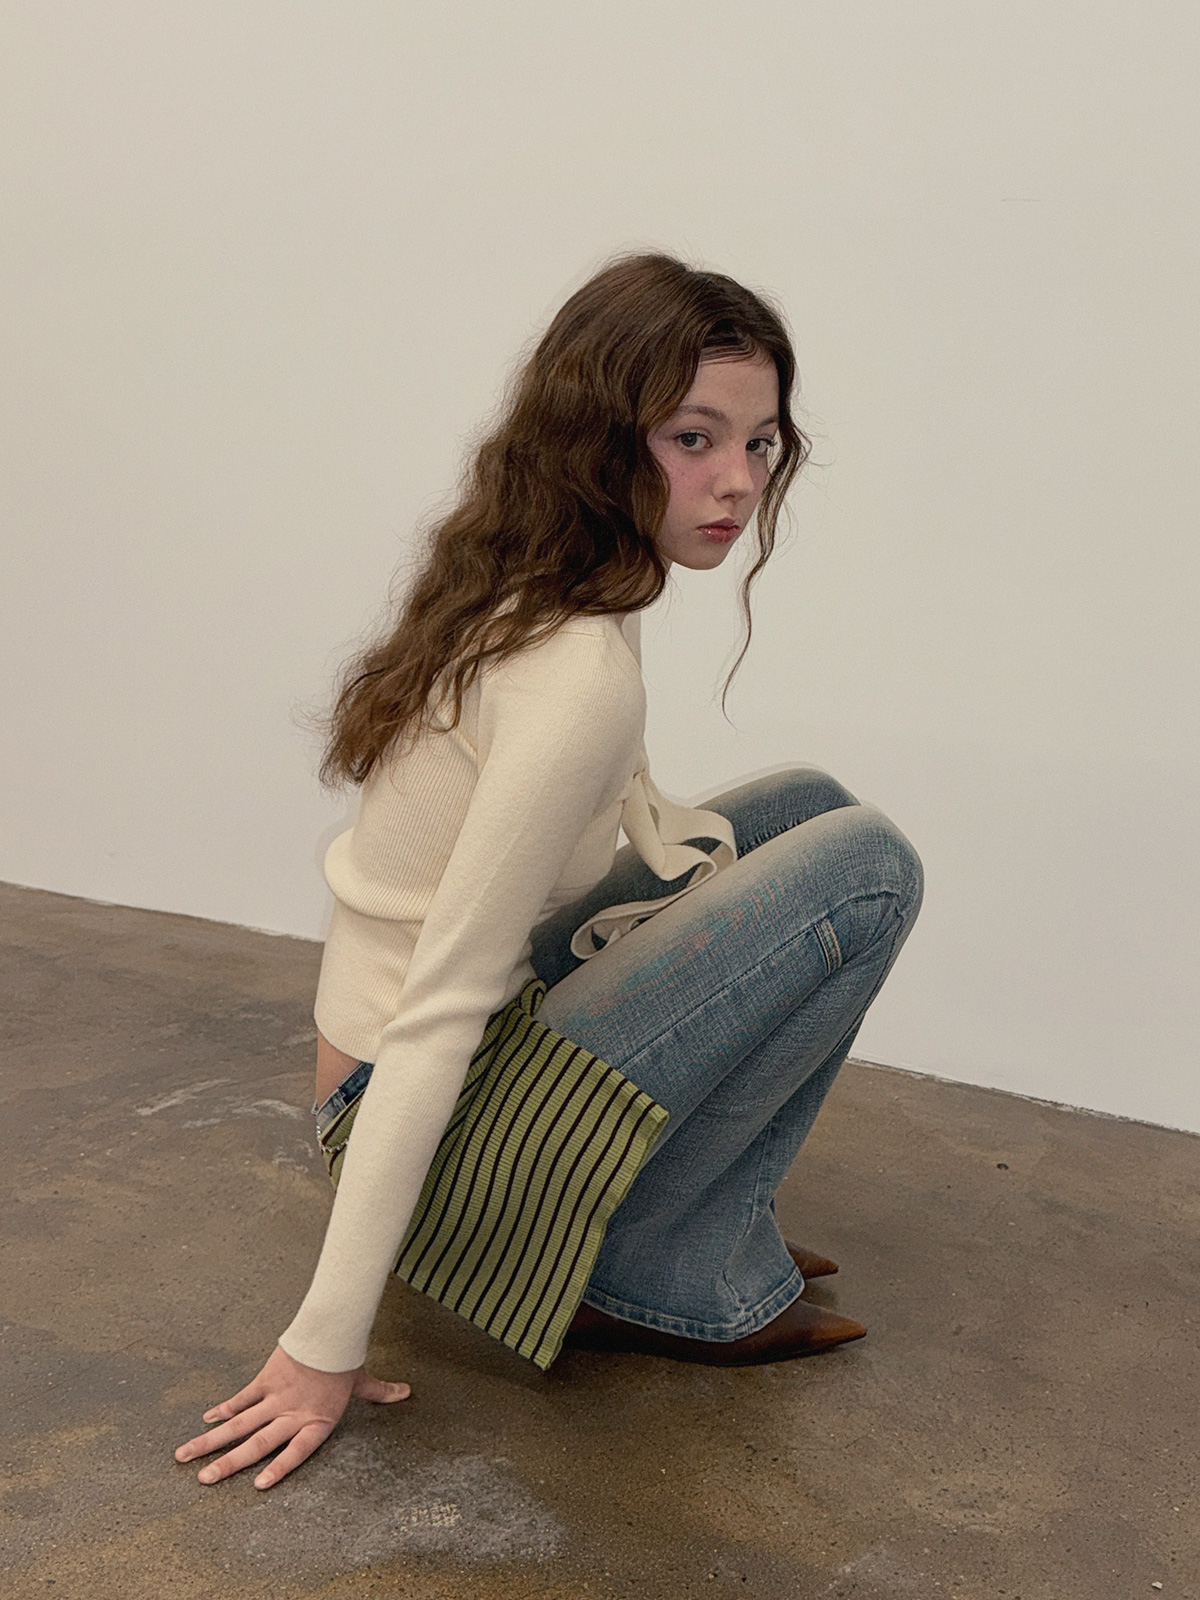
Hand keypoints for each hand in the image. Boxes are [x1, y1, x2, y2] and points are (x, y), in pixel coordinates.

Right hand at [174, 1343, 409, 1489]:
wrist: (330, 1329)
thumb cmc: (346, 1360)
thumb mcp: (363, 1381)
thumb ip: (380, 1393)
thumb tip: (406, 1393)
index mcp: (316, 1421)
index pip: (296, 1451)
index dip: (279, 1469)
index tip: (258, 1485)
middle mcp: (292, 1414)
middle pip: (256, 1443)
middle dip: (228, 1463)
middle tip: (204, 1480)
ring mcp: (275, 1397)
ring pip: (239, 1423)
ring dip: (213, 1440)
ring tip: (187, 1455)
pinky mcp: (265, 1380)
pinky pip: (241, 1398)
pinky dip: (223, 1409)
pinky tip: (205, 1421)